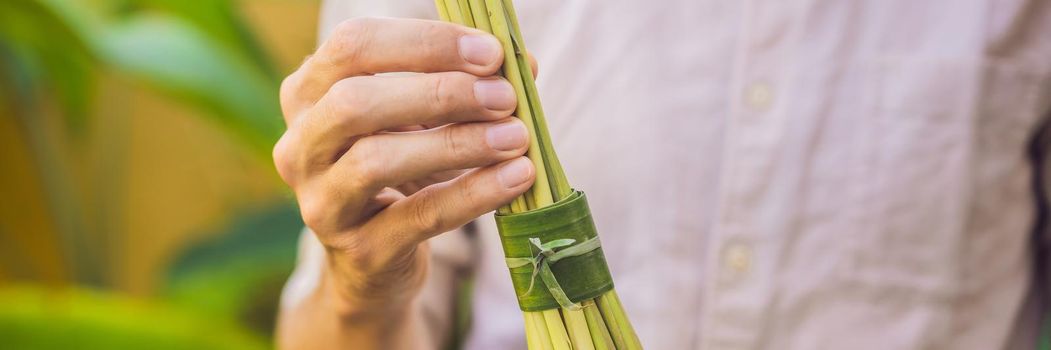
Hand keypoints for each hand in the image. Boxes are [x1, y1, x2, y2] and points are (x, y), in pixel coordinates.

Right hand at [273, 17, 535, 320]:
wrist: (373, 265)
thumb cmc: (401, 170)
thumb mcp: (421, 120)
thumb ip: (463, 85)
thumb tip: (522, 65)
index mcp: (307, 94)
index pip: (353, 46)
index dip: (425, 42)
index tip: (490, 52)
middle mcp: (300, 146)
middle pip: (355, 101)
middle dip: (440, 92)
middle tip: (504, 97)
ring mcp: (322, 203)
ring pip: (377, 161)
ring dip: (456, 143)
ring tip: (516, 137)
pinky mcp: (358, 251)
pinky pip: (419, 216)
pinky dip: (473, 193)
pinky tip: (516, 178)